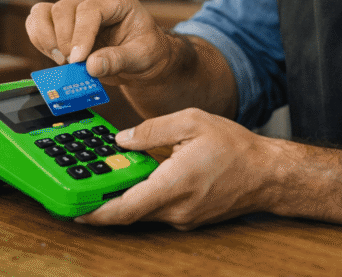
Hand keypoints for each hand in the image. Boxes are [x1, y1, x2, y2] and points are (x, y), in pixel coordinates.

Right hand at [24, 0, 172, 84]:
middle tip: (73, 64)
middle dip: (64, 40)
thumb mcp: (141, 57)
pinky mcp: (62, 20)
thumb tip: (92, 66)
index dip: (81, 34)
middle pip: (64, 9)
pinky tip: (55, 55)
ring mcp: (75, 6)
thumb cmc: (145, 50)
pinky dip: (39, 39)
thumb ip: (118, 60)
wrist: (141, 57)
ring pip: (44, 12)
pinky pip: (38, 21)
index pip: (90, 9)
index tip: (77, 59)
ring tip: (62, 60)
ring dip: (47, 39)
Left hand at [75, 108, 278, 229]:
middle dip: (103, 203)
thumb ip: (152, 130)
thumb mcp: (192, 122)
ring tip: (108, 179)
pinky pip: (159, 210)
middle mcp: (177, 209)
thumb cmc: (235, 146)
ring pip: (143, 212)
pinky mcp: (189, 218)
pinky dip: (144, 197)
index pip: (126, 209)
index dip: (96, 213)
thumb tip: (121, 141)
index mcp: (175, 184)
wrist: (268, 174)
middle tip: (80, 189)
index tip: (74, 211)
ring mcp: (184, 218)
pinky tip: (140, 180)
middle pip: (129, 213)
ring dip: (125, 199)